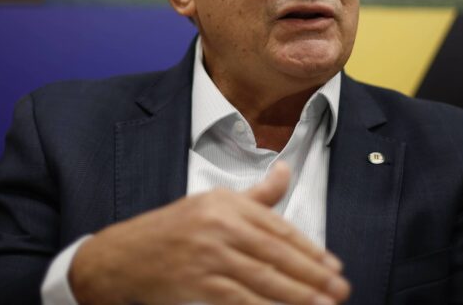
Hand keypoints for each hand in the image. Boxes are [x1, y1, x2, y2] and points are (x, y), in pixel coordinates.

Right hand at [69, 162, 349, 304]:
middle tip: (340, 290)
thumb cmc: (173, 229)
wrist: (123, 256)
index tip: (333, 266)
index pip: (278, 227)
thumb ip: (256, 195)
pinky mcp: (196, 283)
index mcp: (226, 203)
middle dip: (312, 275)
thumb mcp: (213, 202)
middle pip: (276, 253)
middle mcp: (219, 225)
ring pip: (263, 278)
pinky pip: (239, 299)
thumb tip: (286, 171)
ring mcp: (207, 255)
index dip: (310, 248)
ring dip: (298, 295)